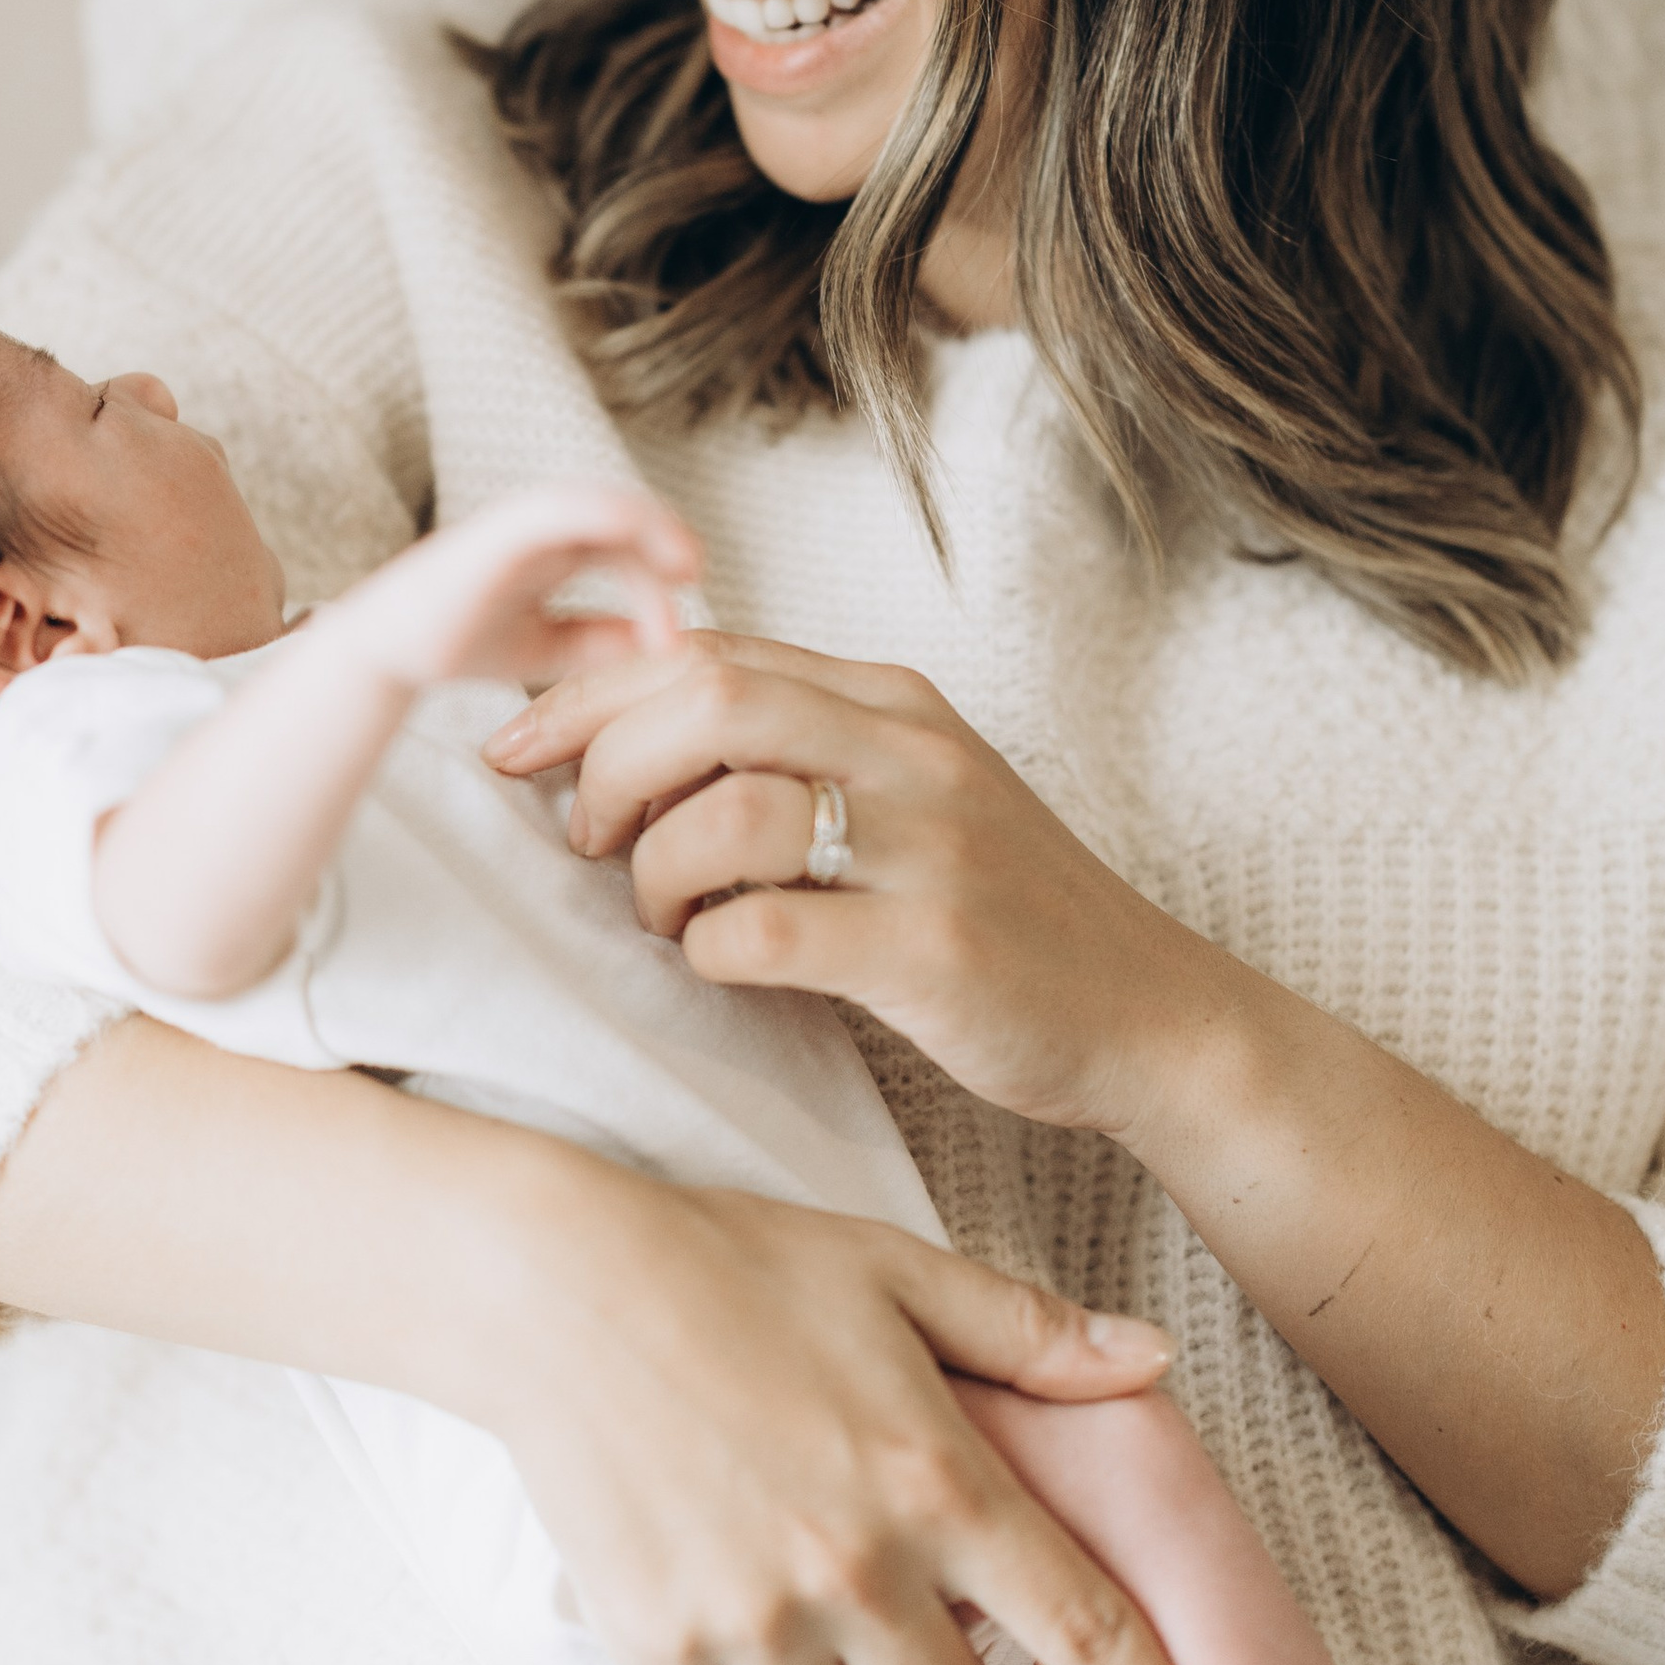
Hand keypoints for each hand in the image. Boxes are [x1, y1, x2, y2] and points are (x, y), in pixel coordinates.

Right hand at [327, 484, 702, 695]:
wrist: (384, 655)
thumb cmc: (454, 643)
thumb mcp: (543, 647)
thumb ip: (595, 640)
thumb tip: (658, 642)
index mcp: (550, 553)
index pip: (618, 549)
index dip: (654, 575)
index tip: (681, 627)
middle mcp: (537, 531)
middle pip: (616, 520)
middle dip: (662, 538)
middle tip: (696, 572)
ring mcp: (517, 525)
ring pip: (597, 504)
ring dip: (646, 526)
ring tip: (682, 564)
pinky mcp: (498, 530)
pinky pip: (560, 508)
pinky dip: (605, 518)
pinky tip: (633, 546)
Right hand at [474, 1162, 1243, 1664]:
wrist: (555, 1285)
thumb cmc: (736, 1263)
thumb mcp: (896, 1270)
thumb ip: (1031, 1332)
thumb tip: (1156, 1360)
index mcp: (939, 1478)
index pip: (1091, 1635)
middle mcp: (860, 1564)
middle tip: (879, 1581)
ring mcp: (756, 1614)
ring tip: (781, 1579)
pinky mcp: (660, 1643)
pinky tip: (711, 1605)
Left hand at [486, 632, 1248, 1143]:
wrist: (1147, 1014)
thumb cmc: (1001, 911)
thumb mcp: (912, 791)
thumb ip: (799, 748)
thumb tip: (629, 739)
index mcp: (891, 702)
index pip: (709, 650)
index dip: (590, 690)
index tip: (517, 744)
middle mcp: (910, 752)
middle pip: (706, 699)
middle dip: (606, 765)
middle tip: (581, 839)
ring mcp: (930, 847)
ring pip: (726, 811)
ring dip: (654, 871)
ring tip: (662, 917)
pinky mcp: (935, 948)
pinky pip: (769, 932)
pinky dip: (711, 951)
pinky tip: (721, 966)